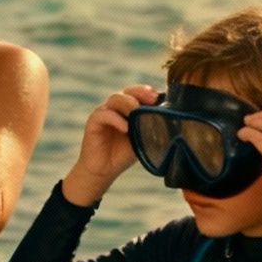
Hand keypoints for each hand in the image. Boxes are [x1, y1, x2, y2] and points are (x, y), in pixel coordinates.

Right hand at [62, 85, 159, 205]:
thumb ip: (150, 128)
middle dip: (140, 92)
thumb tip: (168, 120)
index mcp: (127, 108)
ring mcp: (104, 112)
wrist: (104, 170)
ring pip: (115, 99)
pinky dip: (116, 120)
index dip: (148, 92)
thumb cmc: (123, 154)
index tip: (159, 97)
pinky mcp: (93, 122)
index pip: (138, 93)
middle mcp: (115, 107)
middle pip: (127, 91)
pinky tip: (125, 128)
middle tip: (152, 98)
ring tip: (137, 111)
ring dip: (128, 103)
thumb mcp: (141, 140)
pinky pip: (105, 115)